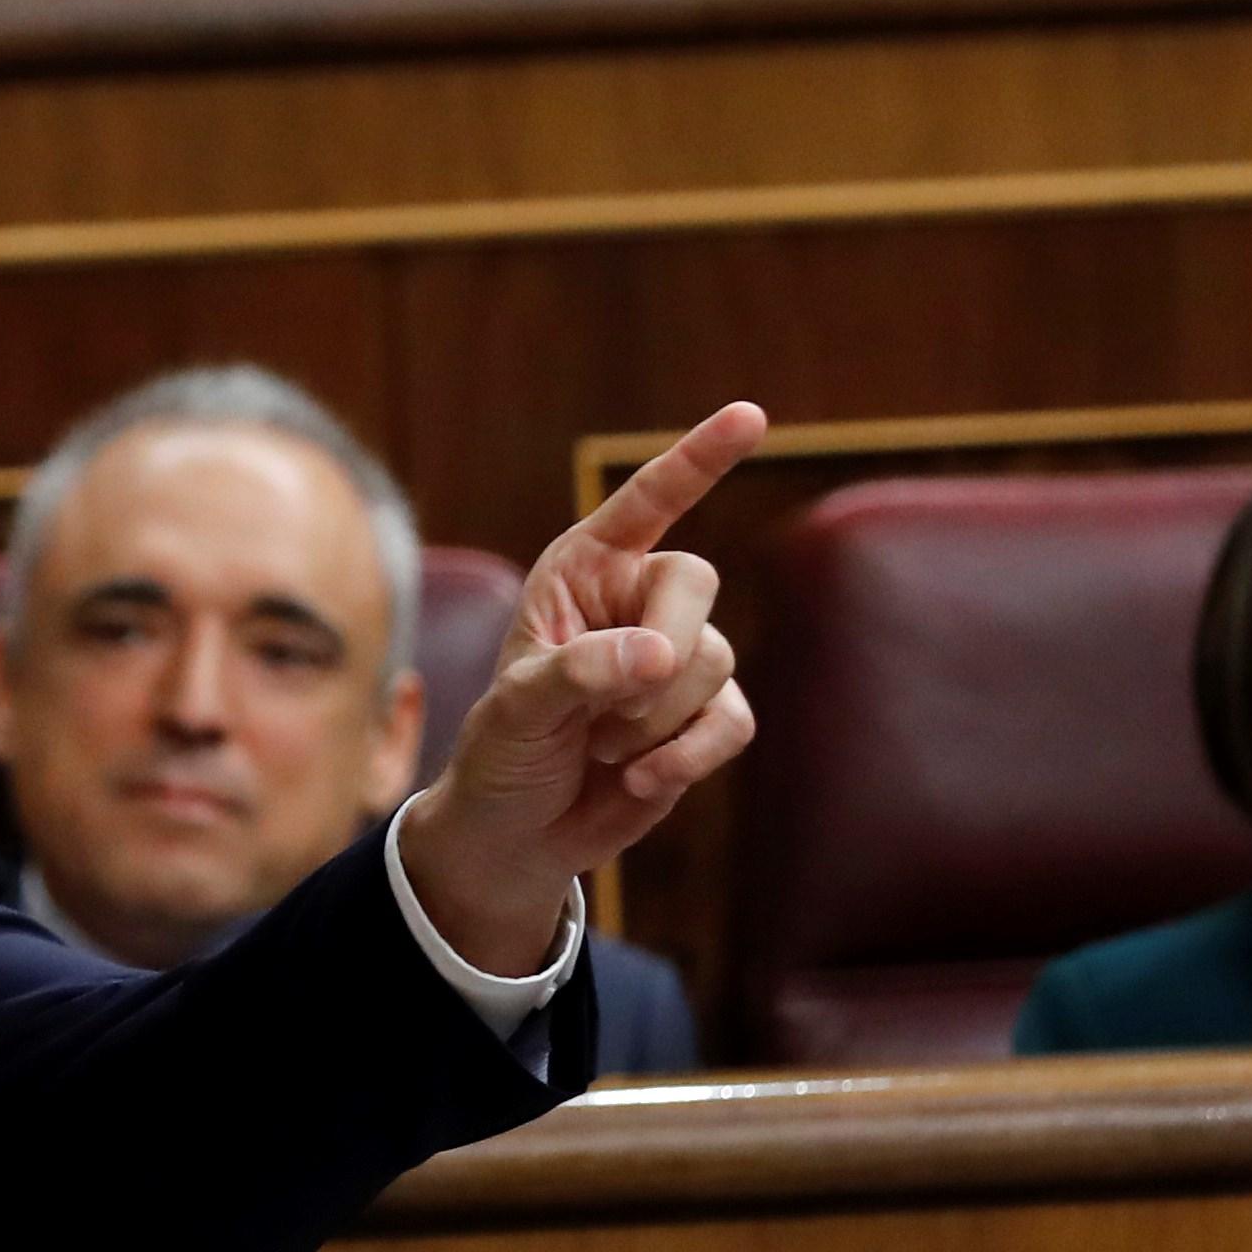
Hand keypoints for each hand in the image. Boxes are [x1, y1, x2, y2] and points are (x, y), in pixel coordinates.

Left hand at [391, 401, 763, 973]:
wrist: (518, 834)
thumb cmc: (501, 755)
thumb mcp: (516, 710)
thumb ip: (580, 671)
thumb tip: (662, 657)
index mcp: (584, 570)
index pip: (649, 500)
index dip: (699, 458)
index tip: (751, 417)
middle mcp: (637, 602)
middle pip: (697, 584)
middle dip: (659, 653)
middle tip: (602, 712)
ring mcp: (677, 660)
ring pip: (713, 662)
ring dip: (653, 721)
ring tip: (599, 748)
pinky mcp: (704, 718)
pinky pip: (732, 722)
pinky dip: (687, 757)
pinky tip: (638, 780)